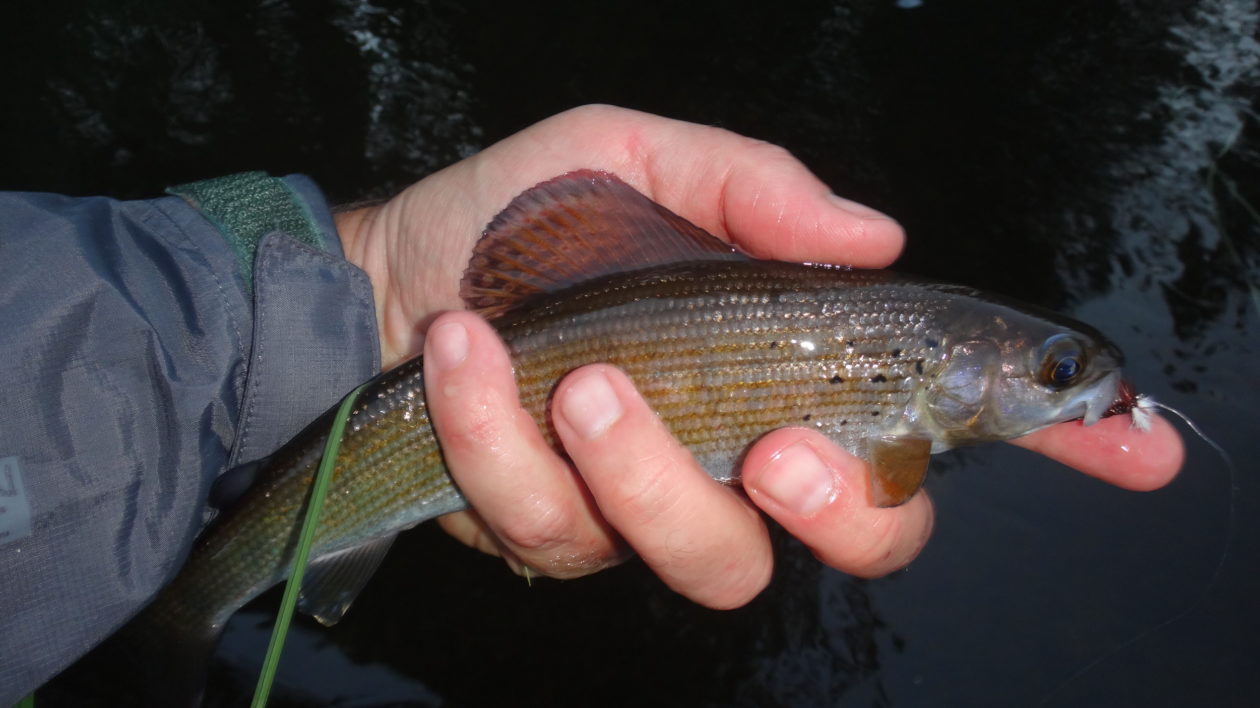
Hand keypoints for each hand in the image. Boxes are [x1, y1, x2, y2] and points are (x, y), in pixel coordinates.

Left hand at [336, 105, 1182, 607]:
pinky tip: (467, 352)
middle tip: (783, 440)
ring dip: (643, 470)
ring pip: (708, 554)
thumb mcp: (639, 159)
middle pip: (861, 534)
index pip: (945, 417)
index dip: (1056, 441)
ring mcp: (656, 502)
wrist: (395, 272)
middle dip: (839, 508)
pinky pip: (556, 527)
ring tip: (580, 373)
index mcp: (795, 360)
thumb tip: (875, 237)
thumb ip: (751, 189)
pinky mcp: (560, 532)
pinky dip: (506, 436)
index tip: (1138, 446)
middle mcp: (747, 447)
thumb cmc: (530, 217)